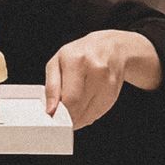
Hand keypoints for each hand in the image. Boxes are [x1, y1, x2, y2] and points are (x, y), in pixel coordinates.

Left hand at [44, 30, 160, 128]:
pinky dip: (87, 114)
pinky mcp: (114, 94)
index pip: (69, 98)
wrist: (111, 48)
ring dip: (77, 117)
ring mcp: (108, 83)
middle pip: (79, 108)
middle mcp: (96, 70)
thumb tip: (50, 110)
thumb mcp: (57, 62)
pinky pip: (97, 114)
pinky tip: (84, 102)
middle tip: (60, 112)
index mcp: (77, 60)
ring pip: (88, 114)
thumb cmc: (80, 54)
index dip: (59, 112)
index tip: (53, 116)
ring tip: (73, 103)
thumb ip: (51, 87)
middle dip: (67, 116)